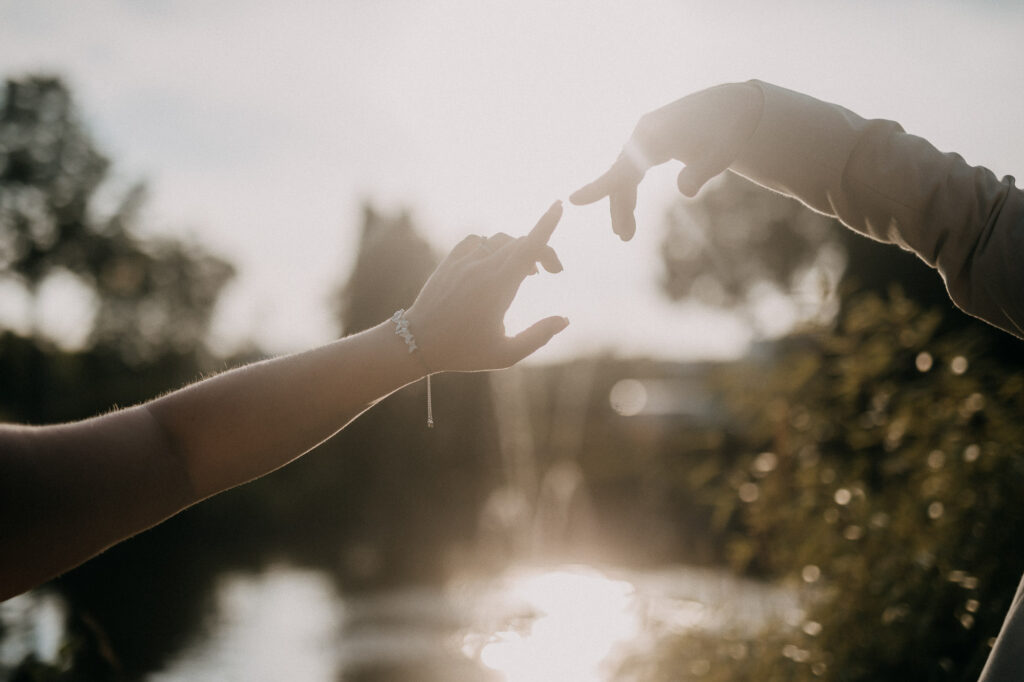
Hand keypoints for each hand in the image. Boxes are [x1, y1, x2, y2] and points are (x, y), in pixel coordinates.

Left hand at [405, 201, 567, 371]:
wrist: (417, 343)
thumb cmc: (463, 352)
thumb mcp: (506, 355)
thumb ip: (538, 337)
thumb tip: (564, 319)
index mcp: (498, 287)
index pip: (528, 247)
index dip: (546, 225)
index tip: (558, 206)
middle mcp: (481, 268)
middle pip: (520, 243)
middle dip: (542, 251)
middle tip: (553, 272)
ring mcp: (463, 262)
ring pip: (499, 240)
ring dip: (518, 249)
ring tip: (526, 273)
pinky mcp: (449, 262)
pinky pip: (475, 240)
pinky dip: (490, 245)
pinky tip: (494, 261)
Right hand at [570, 82, 762, 240]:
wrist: (731, 107)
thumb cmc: (727, 130)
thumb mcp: (721, 153)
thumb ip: (702, 172)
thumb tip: (686, 192)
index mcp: (655, 135)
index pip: (623, 167)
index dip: (600, 187)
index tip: (574, 200)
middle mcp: (643, 133)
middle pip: (621, 175)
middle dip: (618, 206)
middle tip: (624, 237)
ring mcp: (644, 137)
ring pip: (624, 174)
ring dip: (623, 202)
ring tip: (626, 234)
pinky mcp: (649, 143)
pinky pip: (632, 170)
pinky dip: (629, 190)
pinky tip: (629, 211)